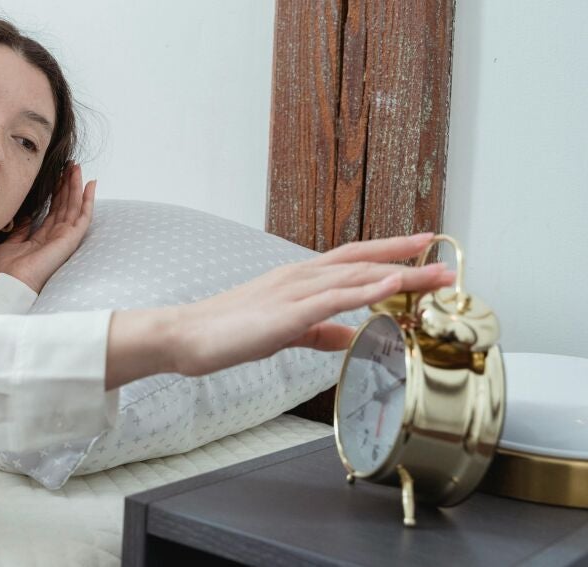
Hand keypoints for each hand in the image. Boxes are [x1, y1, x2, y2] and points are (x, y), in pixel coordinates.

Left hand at [0, 163, 95, 293]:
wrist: (6, 284)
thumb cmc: (4, 270)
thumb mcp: (10, 243)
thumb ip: (22, 229)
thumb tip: (27, 215)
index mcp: (41, 240)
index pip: (52, 212)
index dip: (55, 193)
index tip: (56, 175)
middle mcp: (55, 238)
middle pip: (65, 207)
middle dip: (67, 185)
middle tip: (69, 165)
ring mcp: (64, 239)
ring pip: (74, 207)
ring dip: (76, 186)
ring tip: (76, 168)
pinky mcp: (70, 240)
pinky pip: (83, 217)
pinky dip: (88, 201)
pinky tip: (90, 184)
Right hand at [169, 233, 455, 376]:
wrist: (186, 335)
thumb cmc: (226, 332)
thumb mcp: (282, 332)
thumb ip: (318, 332)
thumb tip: (351, 335)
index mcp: (297, 279)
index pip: (352, 260)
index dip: (389, 253)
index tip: (422, 249)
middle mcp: (299, 276)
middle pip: (363, 262)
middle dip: (408, 260)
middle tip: (447, 262)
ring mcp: (293, 291)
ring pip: (355, 275)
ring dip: (399, 273)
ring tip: (435, 274)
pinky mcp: (285, 312)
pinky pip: (332, 298)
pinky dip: (365, 289)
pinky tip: (391, 284)